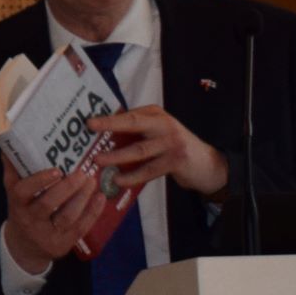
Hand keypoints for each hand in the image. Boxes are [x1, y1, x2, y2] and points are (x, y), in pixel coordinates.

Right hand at [0, 151, 105, 273]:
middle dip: (67, 188)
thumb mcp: (14, 194)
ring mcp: (47, 234)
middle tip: (82, 172)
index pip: (23, 191)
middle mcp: (30, 220)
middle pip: (48, 204)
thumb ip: (13, 171)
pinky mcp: (63, 243)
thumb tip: (8, 146)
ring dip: (82, 198)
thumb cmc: (23, 212)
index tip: (56, 170)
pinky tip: (100, 198)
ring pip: (67, 216)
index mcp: (17, 204)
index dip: (39, 181)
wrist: (25, 247)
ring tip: (92, 181)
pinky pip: (80, 228)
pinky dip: (92, 212)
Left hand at [91, 105, 226, 198]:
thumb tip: (101, 139)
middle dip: (110, 124)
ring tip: (98, 160)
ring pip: (139, 149)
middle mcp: (164, 124)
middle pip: (133, 123)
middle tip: (90, 127)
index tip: (87, 121)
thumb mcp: (157, 133)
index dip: (107, 118)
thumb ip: (136, 132)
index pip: (128, 115)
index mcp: (155, 114)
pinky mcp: (176, 160)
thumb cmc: (173, 148)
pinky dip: (132, 176)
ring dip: (116, 156)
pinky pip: (149, 169)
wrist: (208, 165)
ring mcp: (171, 142)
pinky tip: (118, 180)